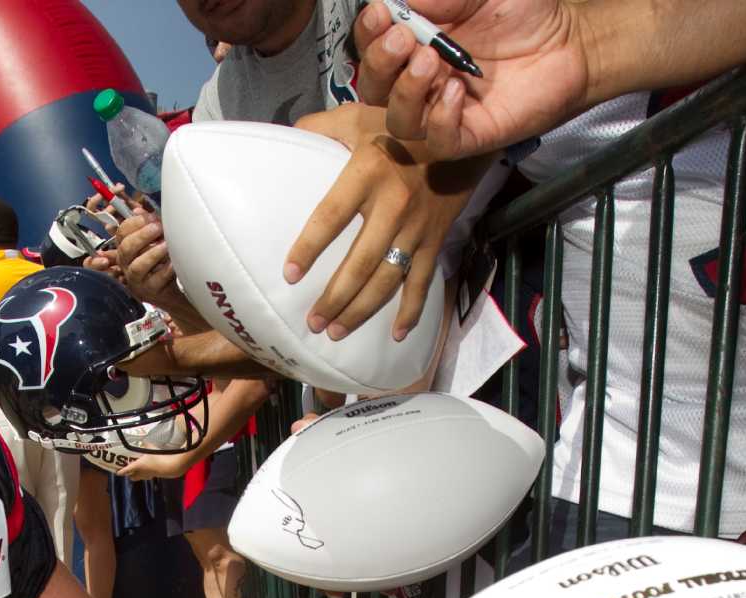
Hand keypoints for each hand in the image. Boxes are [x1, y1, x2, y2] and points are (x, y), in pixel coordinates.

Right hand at [113, 209, 193, 319]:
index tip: (149, 217)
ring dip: (152, 253)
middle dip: (142, 235)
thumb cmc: (159, 265)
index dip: (134, 223)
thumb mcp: (152, 244)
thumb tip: (140, 210)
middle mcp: (127, 265)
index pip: (121, 233)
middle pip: (126, 248)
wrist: (168, 292)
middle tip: (158, 228)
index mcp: (125, 250)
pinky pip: (157, 280)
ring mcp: (137, 280)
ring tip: (166, 245)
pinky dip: (166, 269)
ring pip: (138, 266)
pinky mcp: (150, 291)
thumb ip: (147, 227)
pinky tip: (174, 262)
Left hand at [117, 448, 195, 481]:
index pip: (126, 470)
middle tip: (127, 470)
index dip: (121, 471)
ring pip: (139, 478)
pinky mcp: (154, 476)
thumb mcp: (151, 447)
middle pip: (131, 477)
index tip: (117, 472)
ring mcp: (148, 475)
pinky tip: (148, 470)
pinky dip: (145, 474)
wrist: (169, 467)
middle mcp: (141, 472)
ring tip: (136, 471)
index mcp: (137, 465)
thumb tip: (143, 440)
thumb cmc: (158, 458)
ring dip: (136, 475)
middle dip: (128, 474)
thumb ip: (146, 443)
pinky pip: (147, 477)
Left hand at [288, 103, 490, 339]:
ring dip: (361, 310)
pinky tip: (396, 334)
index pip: (330, 216)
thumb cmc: (400, 125)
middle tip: (312, 322)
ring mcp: (416, 227)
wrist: (460, 130)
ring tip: (336, 331)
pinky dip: (411, 311)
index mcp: (366, 174)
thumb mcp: (358, 116)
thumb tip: (285, 135)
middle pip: (359, 263)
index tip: (290, 274)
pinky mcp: (435, 239)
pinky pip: (422, 281)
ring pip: (387, 279)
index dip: (309, 247)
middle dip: (334, 297)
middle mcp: (392, 205)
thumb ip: (319, 127)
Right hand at [355, 0, 592, 158]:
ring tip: (431, 61)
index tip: (381, 13)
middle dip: (380, 62)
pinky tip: (458, 90)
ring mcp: (444, 109)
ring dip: (406, 91)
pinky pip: (439, 140)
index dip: (369, 32)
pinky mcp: (471, 134)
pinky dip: (440, 118)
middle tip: (403, 38)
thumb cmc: (524, 14)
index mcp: (417, 42)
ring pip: (399, 121)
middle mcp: (423, 80)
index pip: (373, 46)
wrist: (570, 43)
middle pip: (375, 87)